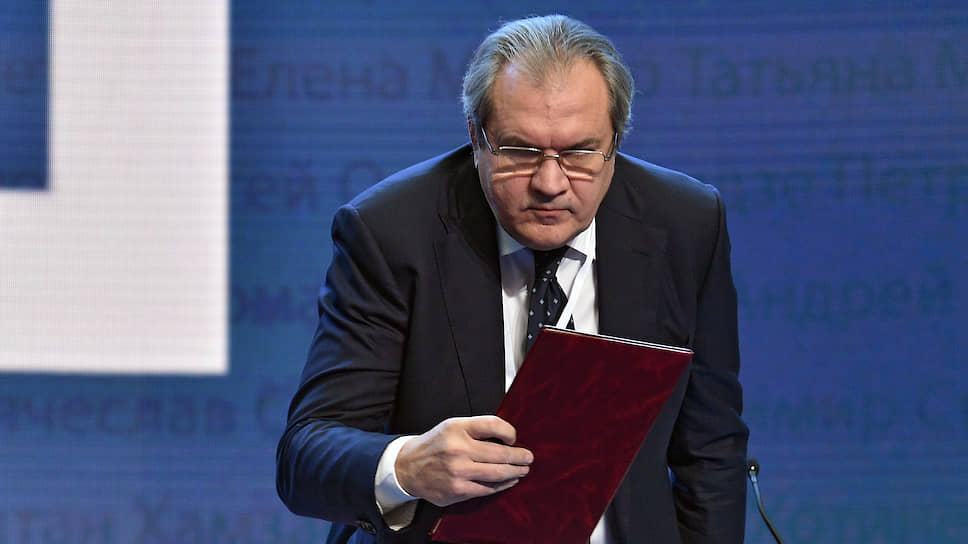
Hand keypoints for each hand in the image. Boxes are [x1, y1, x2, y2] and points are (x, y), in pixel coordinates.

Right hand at [395, 415, 532, 506]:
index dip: (509, 431)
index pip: (493, 425)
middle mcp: (457, 449)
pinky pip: (487, 489)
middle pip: (500, 453)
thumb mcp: (452, 426)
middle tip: (529, 458)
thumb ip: (477, 428)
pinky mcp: (457, 490)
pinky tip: (508, 481)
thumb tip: (508, 437)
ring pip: (497, 474)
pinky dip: (501, 485)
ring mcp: (457, 472)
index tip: (514, 438)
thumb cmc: (436, 445)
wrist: (407, 467)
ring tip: (523, 470)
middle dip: (519, 457)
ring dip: (515, 472)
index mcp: (457, 428)